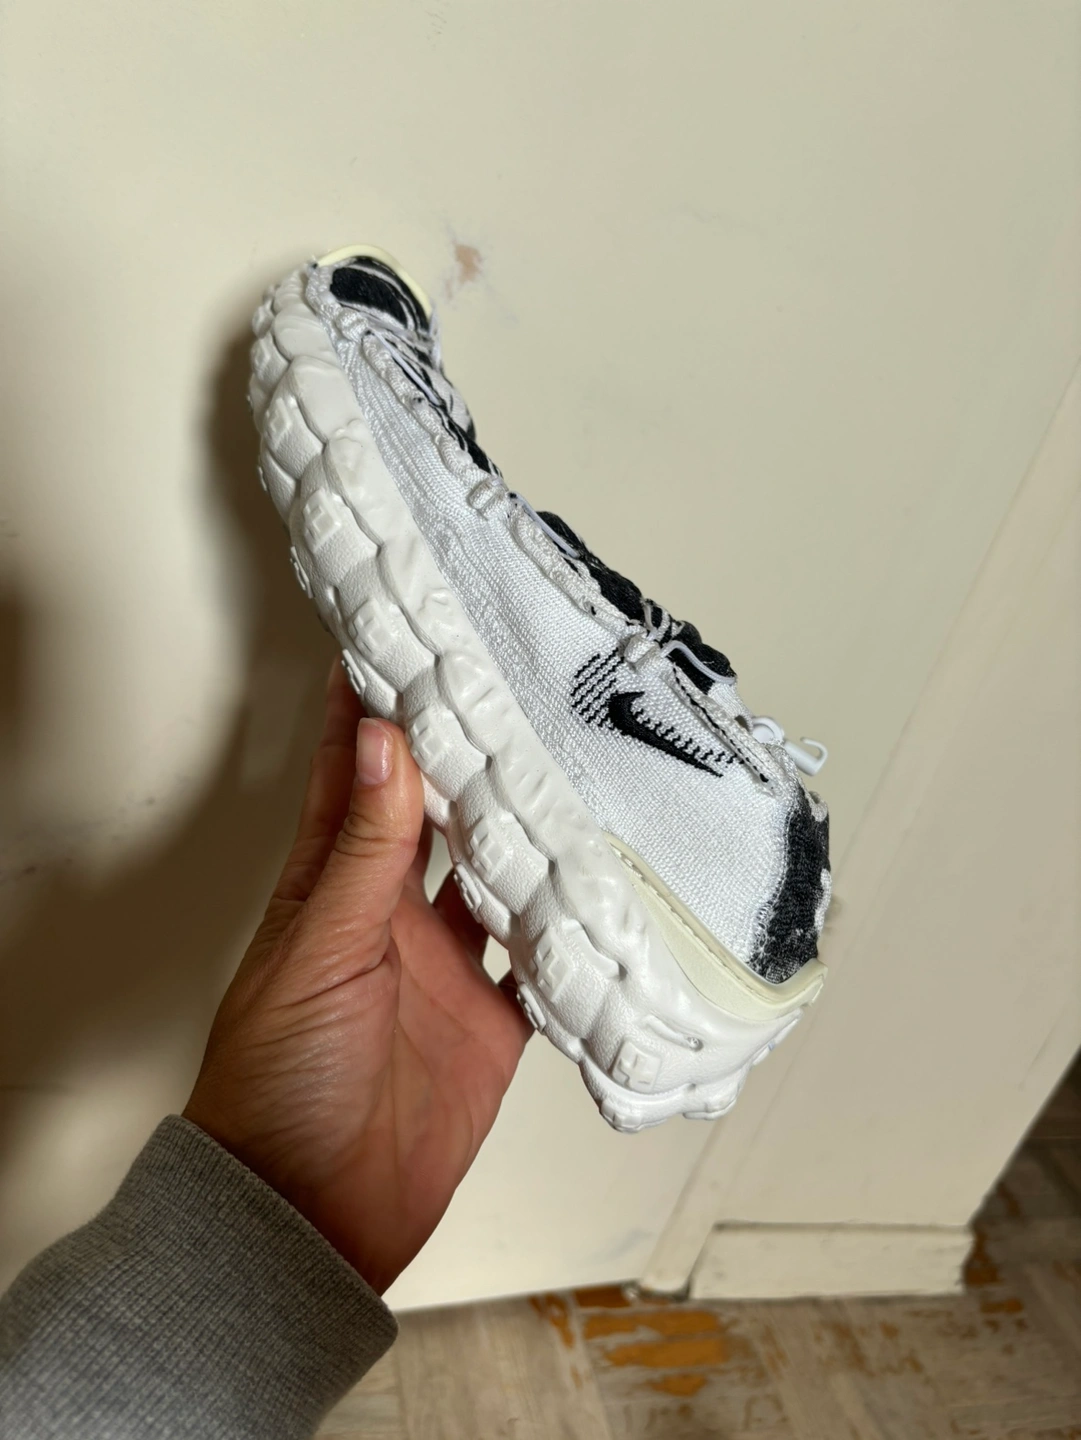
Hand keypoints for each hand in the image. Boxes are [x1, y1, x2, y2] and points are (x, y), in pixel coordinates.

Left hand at [184, 663, 531, 1293]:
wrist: (311, 1213)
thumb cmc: (280, 1083)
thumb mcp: (319, 953)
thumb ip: (365, 854)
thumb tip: (381, 742)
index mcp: (332, 889)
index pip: (354, 779)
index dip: (371, 713)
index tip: (400, 644)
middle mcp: (392, 918)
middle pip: (437, 818)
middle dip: (468, 759)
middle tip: (513, 692)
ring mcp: (446, 968)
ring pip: (495, 879)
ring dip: (525, 833)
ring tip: (571, 769)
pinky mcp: (493, 1022)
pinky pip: (539, 960)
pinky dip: (567, 926)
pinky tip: (600, 882)